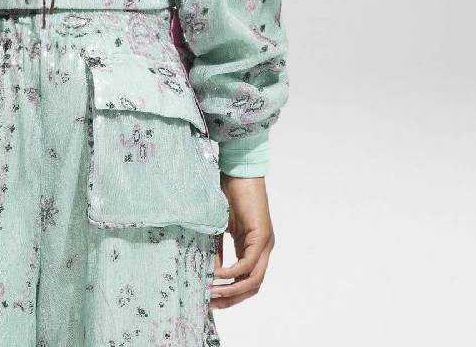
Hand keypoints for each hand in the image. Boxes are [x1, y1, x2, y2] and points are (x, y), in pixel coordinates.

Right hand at [210, 175, 274, 308]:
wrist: (238, 171)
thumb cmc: (229, 193)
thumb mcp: (219, 227)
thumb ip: (218, 249)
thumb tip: (212, 272)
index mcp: (252, 247)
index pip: (246, 280)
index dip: (230, 294)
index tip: (211, 299)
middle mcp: (263, 249)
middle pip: (252, 286)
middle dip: (231, 298)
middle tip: (211, 304)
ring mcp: (265, 244)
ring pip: (253, 280)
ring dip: (233, 290)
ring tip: (212, 292)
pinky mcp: (263, 236)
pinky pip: (249, 264)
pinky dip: (233, 273)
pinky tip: (218, 274)